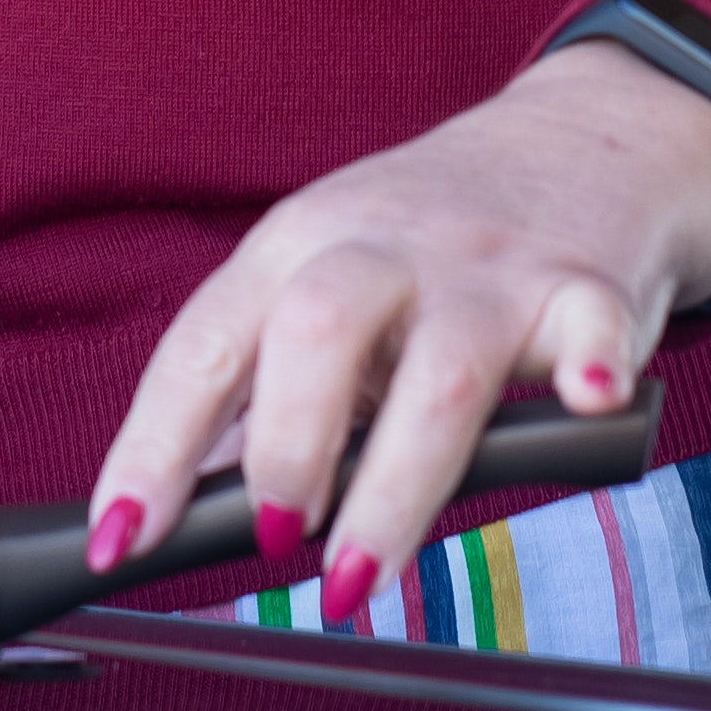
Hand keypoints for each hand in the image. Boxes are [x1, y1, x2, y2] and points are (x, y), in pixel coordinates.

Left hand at [75, 45, 710, 627]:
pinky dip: (589, 371)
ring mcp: (487, 269)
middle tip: (275, 537)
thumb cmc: (433, 240)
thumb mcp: (325, 284)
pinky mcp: (588, 287)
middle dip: (285, 448)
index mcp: (296, 246)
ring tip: (361, 570)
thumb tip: (182, 503)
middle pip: (316, 332)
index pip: (205, 346)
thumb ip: (262, 389)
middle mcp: (384, 247)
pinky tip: (584, 403)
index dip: (153, 449)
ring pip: (441, 371)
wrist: (585, 139)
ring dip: (394, 484)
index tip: (120, 539)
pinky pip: (589, 328)